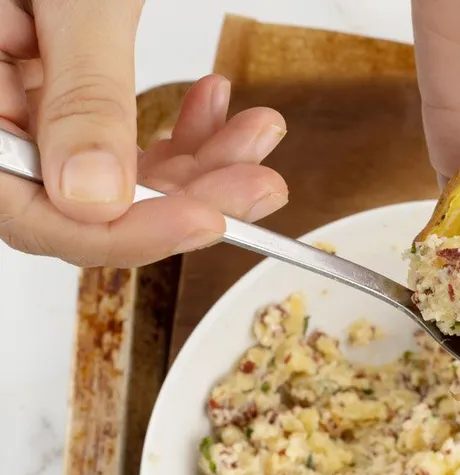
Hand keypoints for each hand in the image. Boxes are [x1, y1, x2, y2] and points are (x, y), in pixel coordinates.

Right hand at [0, 0, 287, 266]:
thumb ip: (80, 96)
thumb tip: (96, 199)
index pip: (28, 211)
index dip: (122, 233)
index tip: (207, 223)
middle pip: (82, 198)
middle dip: (186, 196)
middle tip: (261, 185)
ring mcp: (20, 97)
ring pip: (113, 170)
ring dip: (198, 161)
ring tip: (259, 134)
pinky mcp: (57, 79)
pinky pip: (117, 126)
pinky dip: (177, 123)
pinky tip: (218, 100)